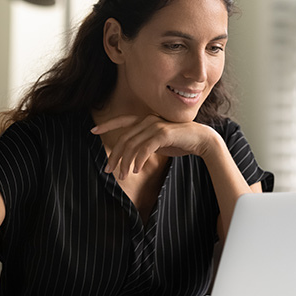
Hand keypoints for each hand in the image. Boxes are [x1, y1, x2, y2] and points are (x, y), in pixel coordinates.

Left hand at [91, 114, 221, 179]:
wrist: (201, 139)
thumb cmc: (179, 142)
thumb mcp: (158, 142)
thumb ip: (145, 144)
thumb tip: (131, 155)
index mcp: (146, 120)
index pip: (122, 120)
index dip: (107, 125)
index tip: (93, 131)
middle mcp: (148, 120)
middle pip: (124, 139)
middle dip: (114, 156)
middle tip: (108, 170)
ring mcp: (156, 125)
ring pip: (132, 145)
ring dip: (125, 162)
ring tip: (122, 176)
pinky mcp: (163, 133)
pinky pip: (144, 148)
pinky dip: (138, 160)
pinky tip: (135, 170)